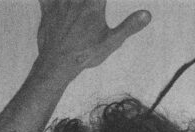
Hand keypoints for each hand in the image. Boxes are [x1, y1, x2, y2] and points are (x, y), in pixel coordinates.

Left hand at [35, 0, 150, 76]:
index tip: (101, 3)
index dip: (101, 0)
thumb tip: (147, 14)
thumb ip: (129, 26)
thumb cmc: (85, 54)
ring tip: (76, 3)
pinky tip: (51, 1)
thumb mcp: (112, 42)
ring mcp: (60, 3)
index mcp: (93, 5)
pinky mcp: (47, 9)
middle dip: (90, 0)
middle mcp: (76, 0)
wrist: (58, 63)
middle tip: (91, 4)